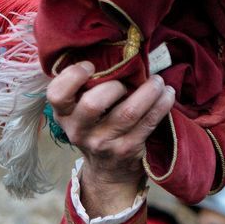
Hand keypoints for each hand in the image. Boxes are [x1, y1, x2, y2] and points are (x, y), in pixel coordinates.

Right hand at [46, 62, 174, 214]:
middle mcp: (79, 131)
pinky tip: (168, 94)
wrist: (108, 171)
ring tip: (159, 81)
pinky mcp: (128, 149)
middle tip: (130, 79)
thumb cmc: (96, 128)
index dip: (72, 76)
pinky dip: (161, 105)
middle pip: (93, 103)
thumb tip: (113, 52)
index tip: (90, 65)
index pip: (56, 95)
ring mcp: (104, 143)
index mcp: (64, 115)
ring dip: (149, 91)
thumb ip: (85, 88)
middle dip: (116, 85)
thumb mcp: (80, 113)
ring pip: (128, 112)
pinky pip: (149, 122)